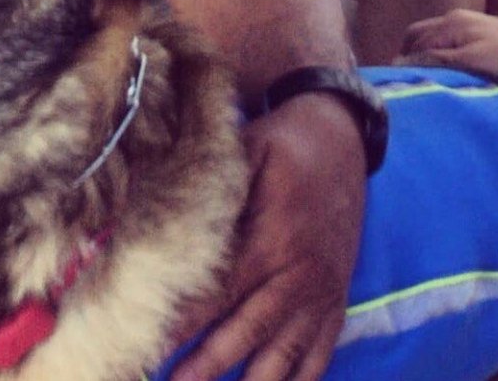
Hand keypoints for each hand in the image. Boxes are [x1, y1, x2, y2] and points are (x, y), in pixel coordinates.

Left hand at [170, 95, 364, 380]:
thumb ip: (216, 188)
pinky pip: (319, 354)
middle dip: (208, 365)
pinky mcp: (336, 300)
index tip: (155, 347)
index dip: (187, 322)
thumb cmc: (285, 144)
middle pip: (248, 332)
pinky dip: (300, 380)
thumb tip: (168, 218)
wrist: (342, 141)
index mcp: (273, 239)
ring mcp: (322, 292)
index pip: (221, 291)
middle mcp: (300, 275)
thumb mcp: (249, 150)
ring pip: (283, 354)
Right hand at [400, 8, 497, 89]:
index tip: (397, 89)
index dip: (401, 65)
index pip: (411, 44)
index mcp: (451, 24)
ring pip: (438, 44)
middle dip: (410, 60)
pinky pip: (455, 49)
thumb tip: (399, 64)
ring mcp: (475, 29)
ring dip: (429, 62)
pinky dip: (447, 63)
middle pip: (420, 39)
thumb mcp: (473, 64)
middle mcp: (458, 20)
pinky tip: (456, 81)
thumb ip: (436, 62)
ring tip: (431, 87)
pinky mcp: (490, 41)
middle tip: (410, 88)